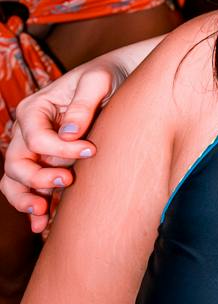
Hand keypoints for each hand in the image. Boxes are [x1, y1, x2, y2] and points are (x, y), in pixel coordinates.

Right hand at [2, 59, 122, 229]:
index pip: (36, 139)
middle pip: (16, 163)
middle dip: (37, 178)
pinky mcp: (47, 165)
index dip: (60, 150)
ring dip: (25, 199)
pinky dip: (32, 208)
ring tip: (43, 212)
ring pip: (14, 180)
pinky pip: (29, 190)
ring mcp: (34, 151)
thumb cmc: (107, 77)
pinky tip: (42, 226)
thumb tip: (71, 132)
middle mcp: (28, 131)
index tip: (90, 151)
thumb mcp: (98, 81)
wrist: (118, 82)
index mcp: (35, 109)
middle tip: (67, 181)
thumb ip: (83, 104)